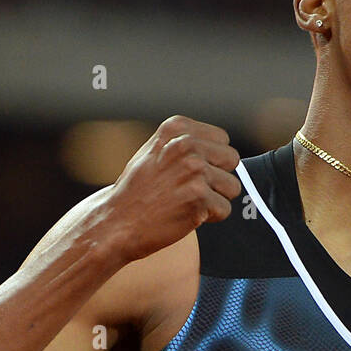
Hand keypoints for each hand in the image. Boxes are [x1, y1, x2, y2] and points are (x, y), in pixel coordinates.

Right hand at [108, 115, 242, 261]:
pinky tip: (187, 214)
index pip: (222, 141)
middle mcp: (187, 145)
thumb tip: (224, 151)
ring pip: (232, 187)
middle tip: (192, 190)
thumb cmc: (138, 190)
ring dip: (215, 199)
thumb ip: (186, 144)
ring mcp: (194, 171)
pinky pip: (224, 209)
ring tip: (188, 202)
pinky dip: (210, 217)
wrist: (118, 221)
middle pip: (232, 161)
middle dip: (218, 178)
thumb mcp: (156, 151)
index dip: (211, 160)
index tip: (190, 173)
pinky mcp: (199, 197)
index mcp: (177, 129)